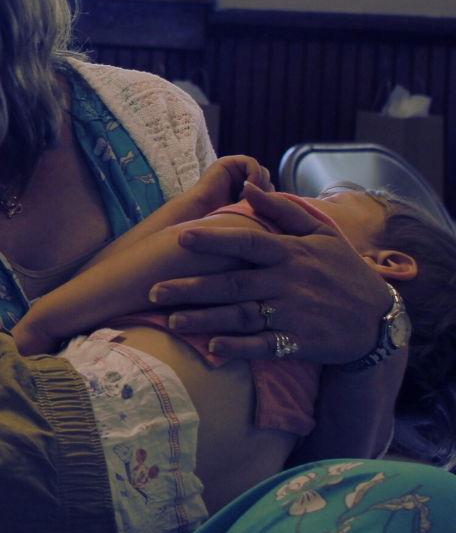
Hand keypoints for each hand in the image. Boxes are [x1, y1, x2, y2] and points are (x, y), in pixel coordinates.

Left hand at [150, 183, 391, 363]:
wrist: (379, 319)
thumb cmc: (342, 270)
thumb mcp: (321, 233)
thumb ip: (282, 210)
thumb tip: (248, 184)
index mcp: (290, 253)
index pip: (247, 242)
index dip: (214, 239)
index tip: (181, 236)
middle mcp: (288, 283)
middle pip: (233, 283)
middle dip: (192, 287)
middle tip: (154, 290)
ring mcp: (292, 314)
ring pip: (241, 316)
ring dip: (205, 320)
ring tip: (171, 320)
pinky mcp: (299, 342)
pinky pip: (263, 346)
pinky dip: (238, 348)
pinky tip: (212, 348)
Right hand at [180, 153, 272, 218]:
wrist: (201, 220)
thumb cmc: (225, 225)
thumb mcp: (254, 217)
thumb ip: (267, 208)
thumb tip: (286, 206)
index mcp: (244, 194)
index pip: (270, 191)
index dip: (270, 201)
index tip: (260, 214)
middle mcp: (238, 181)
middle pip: (268, 181)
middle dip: (266, 194)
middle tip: (254, 208)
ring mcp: (233, 171)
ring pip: (263, 173)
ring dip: (260, 187)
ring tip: (247, 201)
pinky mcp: (227, 163)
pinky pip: (252, 164)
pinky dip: (254, 176)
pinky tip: (245, 191)